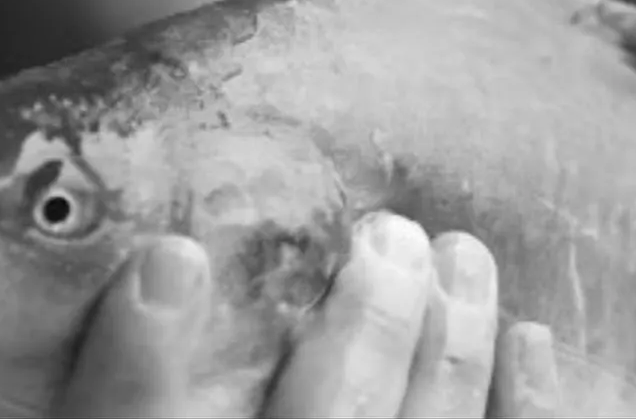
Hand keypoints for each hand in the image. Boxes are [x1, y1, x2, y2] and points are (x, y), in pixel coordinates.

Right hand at [49, 213, 558, 417]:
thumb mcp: (109, 415)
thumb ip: (117, 378)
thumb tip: (138, 274)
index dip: (137, 372)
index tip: (169, 259)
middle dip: (365, 333)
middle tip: (390, 235)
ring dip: (452, 348)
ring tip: (459, 252)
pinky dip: (521, 410)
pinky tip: (526, 338)